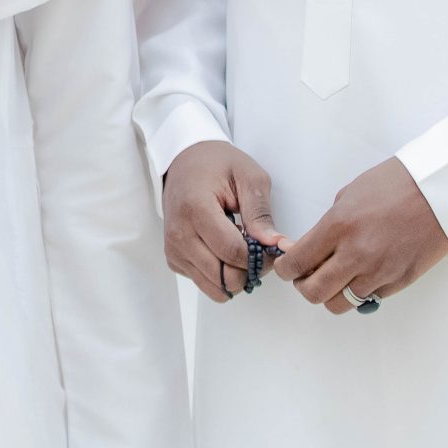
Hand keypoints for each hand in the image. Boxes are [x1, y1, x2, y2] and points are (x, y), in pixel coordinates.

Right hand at [162, 139, 281, 301]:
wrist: (185, 161)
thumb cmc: (218, 164)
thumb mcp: (249, 176)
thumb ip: (261, 213)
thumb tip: (275, 245)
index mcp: (196, 209)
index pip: (234, 253)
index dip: (260, 257)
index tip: (270, 247)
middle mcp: (179, 234)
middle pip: (225, 277)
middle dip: (249, 270)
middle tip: (257, 249)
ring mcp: (173, 249)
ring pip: (215, 287)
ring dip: (235, 275)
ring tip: (241, 249)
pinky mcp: (173, 258)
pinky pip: (205, 283)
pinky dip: (220, 274)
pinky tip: (223, 249)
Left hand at [273, 155, 447, 314]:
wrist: (440, 191)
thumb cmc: (396, 184)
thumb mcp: (349, 195)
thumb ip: (328, 225)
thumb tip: (313, 248)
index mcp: (338, 226)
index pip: (297, 262)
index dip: (285, 270)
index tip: (286, 268)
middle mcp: (356, 253)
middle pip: (314, 292)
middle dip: (304, 286)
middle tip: (308, 275)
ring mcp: (380, 271)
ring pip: (340, 303)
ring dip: (332, 293)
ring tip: (336, 278)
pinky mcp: (400, 281)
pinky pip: (369, 298)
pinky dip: (360, 290)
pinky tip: (363, 273)